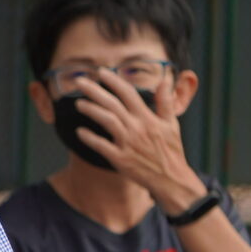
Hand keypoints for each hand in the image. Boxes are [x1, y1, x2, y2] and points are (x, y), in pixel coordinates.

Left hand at [69, 69, 207, 212]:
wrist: (171, 179)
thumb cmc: (171, 150)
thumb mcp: (172, 124)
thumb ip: (166, 101)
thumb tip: (165, 79)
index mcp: (148, 118)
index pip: (129, 94)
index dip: (114, 81)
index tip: (101, 72)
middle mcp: (137, 128)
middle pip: (113, 104)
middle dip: (94, 90)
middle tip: (79, 81)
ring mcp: (128, 143)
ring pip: (107, 120)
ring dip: (91, 110)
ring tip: (79, 103)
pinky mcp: (121, 159)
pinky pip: (102, 146)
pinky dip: (90, 138)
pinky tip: (80, 132)